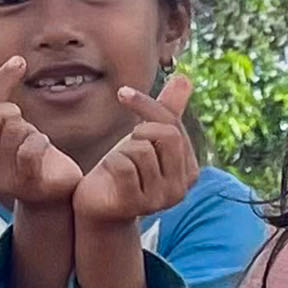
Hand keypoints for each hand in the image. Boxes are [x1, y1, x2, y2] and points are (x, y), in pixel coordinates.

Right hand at [0, 55, 86, 212]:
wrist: (51, 199)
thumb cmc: (25, 158)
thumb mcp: (3, 125)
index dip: (0, 81)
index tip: (19, 62)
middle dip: (15, 114)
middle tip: (25, 131)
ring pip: (14, 128)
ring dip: (31, 132)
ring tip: (35, 149)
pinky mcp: (24, 184)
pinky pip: (31, 147)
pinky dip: (42, 143)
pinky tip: (45, 154)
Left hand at [70, 74, 199, 231]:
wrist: (98, 208)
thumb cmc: (124, 172)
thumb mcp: (146, 139)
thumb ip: (167, 111)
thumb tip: (184, 78)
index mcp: (189, 171)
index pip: (174, 125)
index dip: (146, 104)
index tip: (122, 93)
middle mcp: (181, 188)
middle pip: (165, 134)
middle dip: (138, 130)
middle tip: (125, 142)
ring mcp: (159, 200)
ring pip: (140, 149)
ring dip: (121, 151)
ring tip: (118, 168)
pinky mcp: (135, 205)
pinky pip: (122, 165)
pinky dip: (110, 163)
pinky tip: (109, 176)